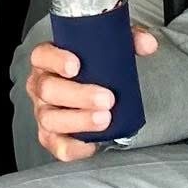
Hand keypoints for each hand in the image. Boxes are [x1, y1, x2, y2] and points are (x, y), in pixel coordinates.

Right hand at [27, 29, 158, 162]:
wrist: (87, 90)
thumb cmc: (90, 66)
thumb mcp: (107, 46)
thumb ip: (128, 40)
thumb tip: (148, 44)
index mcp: (46, 59)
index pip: (42, 55)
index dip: (56, 60)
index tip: (76, 65)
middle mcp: (40, 85)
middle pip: (48, 89)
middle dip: (79, 95)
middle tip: (107, 98)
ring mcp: (42, 111)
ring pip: (50, 119)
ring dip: (79, 120)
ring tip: (105, 119)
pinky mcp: (50, 136)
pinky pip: (56, 146)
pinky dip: (74, 147)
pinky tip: (93, 143)